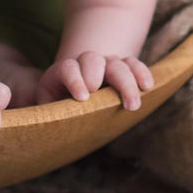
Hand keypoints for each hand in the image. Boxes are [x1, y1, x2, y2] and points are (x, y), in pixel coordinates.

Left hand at [35, 51, 153, 110]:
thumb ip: (47, 118)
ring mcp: (104, 66)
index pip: (66, 68)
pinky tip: (148, 86)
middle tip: (99, 94)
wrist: (75, 105)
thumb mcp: (49, 115)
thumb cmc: (59, 115)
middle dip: (96, 74)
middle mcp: (83, 66)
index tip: (82, 97)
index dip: (74, 79)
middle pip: (91, 59)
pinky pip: (133, 65)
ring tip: (131, 105)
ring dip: (125, 81)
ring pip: (115, 63)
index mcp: (60, 75)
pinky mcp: (123, 71)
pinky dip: (141, 72)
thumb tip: (43, 133)